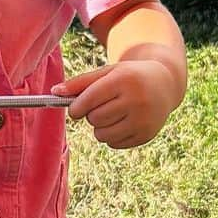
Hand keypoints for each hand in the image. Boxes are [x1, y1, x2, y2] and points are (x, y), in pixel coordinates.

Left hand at [53, 60, 178, 147]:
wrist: (164, 83)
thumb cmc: (128, 76)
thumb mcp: (106, 72)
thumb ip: (79, 82)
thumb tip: (54, 92)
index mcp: (124, 80)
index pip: (89, 100)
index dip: (76, 107)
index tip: (75, 108)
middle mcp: (136, 100)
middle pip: (95, 119)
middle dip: (91, 115)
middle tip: (101, 107)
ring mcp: (143, 120)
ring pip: (102, 135)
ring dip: (100, 128)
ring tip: (111, 115)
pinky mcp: (146, 135)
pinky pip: (114, 144)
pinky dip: (112, 137)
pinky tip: (122, 123)